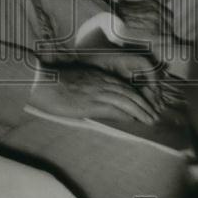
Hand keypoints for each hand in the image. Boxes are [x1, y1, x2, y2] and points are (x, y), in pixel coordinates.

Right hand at [30, 63, 160, 125]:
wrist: (43, 81)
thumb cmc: (54, 83)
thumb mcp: (78, 81)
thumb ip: (90, 88)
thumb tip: (96, 100)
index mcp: (98, 76)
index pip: (125, 86)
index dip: (137, 96)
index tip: (145, 104)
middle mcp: (102, 83)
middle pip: (130, 93)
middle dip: (144, 105)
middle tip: (153, 114)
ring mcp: (98, 92)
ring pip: (127, 101)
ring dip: (141, 111)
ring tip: (150, 120)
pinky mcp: (91, 104)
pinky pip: (115, 109)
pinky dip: (127, 114)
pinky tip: (134, 121)